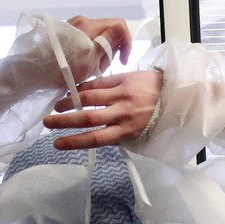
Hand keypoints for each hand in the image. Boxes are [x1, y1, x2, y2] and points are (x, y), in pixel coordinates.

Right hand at [44, 70, 161, 148]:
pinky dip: (84, 87)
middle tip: (48, 123)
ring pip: (90, 97)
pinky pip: (100, 82)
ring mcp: (123, 95)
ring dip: (70, 102)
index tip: (56, 144)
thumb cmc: (156, 120)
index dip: (73, 142)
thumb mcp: (137, 135)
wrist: (177, 96)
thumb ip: (115, 135)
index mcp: (127, 131)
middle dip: (64, 121)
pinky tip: (74, 91)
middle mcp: (123, 114)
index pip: (95, 138)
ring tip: (57, 106)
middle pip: (88, 118)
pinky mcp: (125, 79)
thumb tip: (92, 135)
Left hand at [66, 16, 131, 66]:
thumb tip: (122, 29)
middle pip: (108, 32)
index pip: (119, 25)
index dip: (126, 42)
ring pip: (98, 37)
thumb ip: (109, 42)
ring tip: (90, 69)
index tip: (122, 61)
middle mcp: (82, 21)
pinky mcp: (67, 34)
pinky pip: (86, 40)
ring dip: (100, 53)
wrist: (36, 70)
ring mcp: (73, 26)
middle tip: (101, 69)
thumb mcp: (92, 58)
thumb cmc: (65, 68)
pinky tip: (82, 65)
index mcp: (90, 25)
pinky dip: (90, 52)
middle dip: (111, 51)